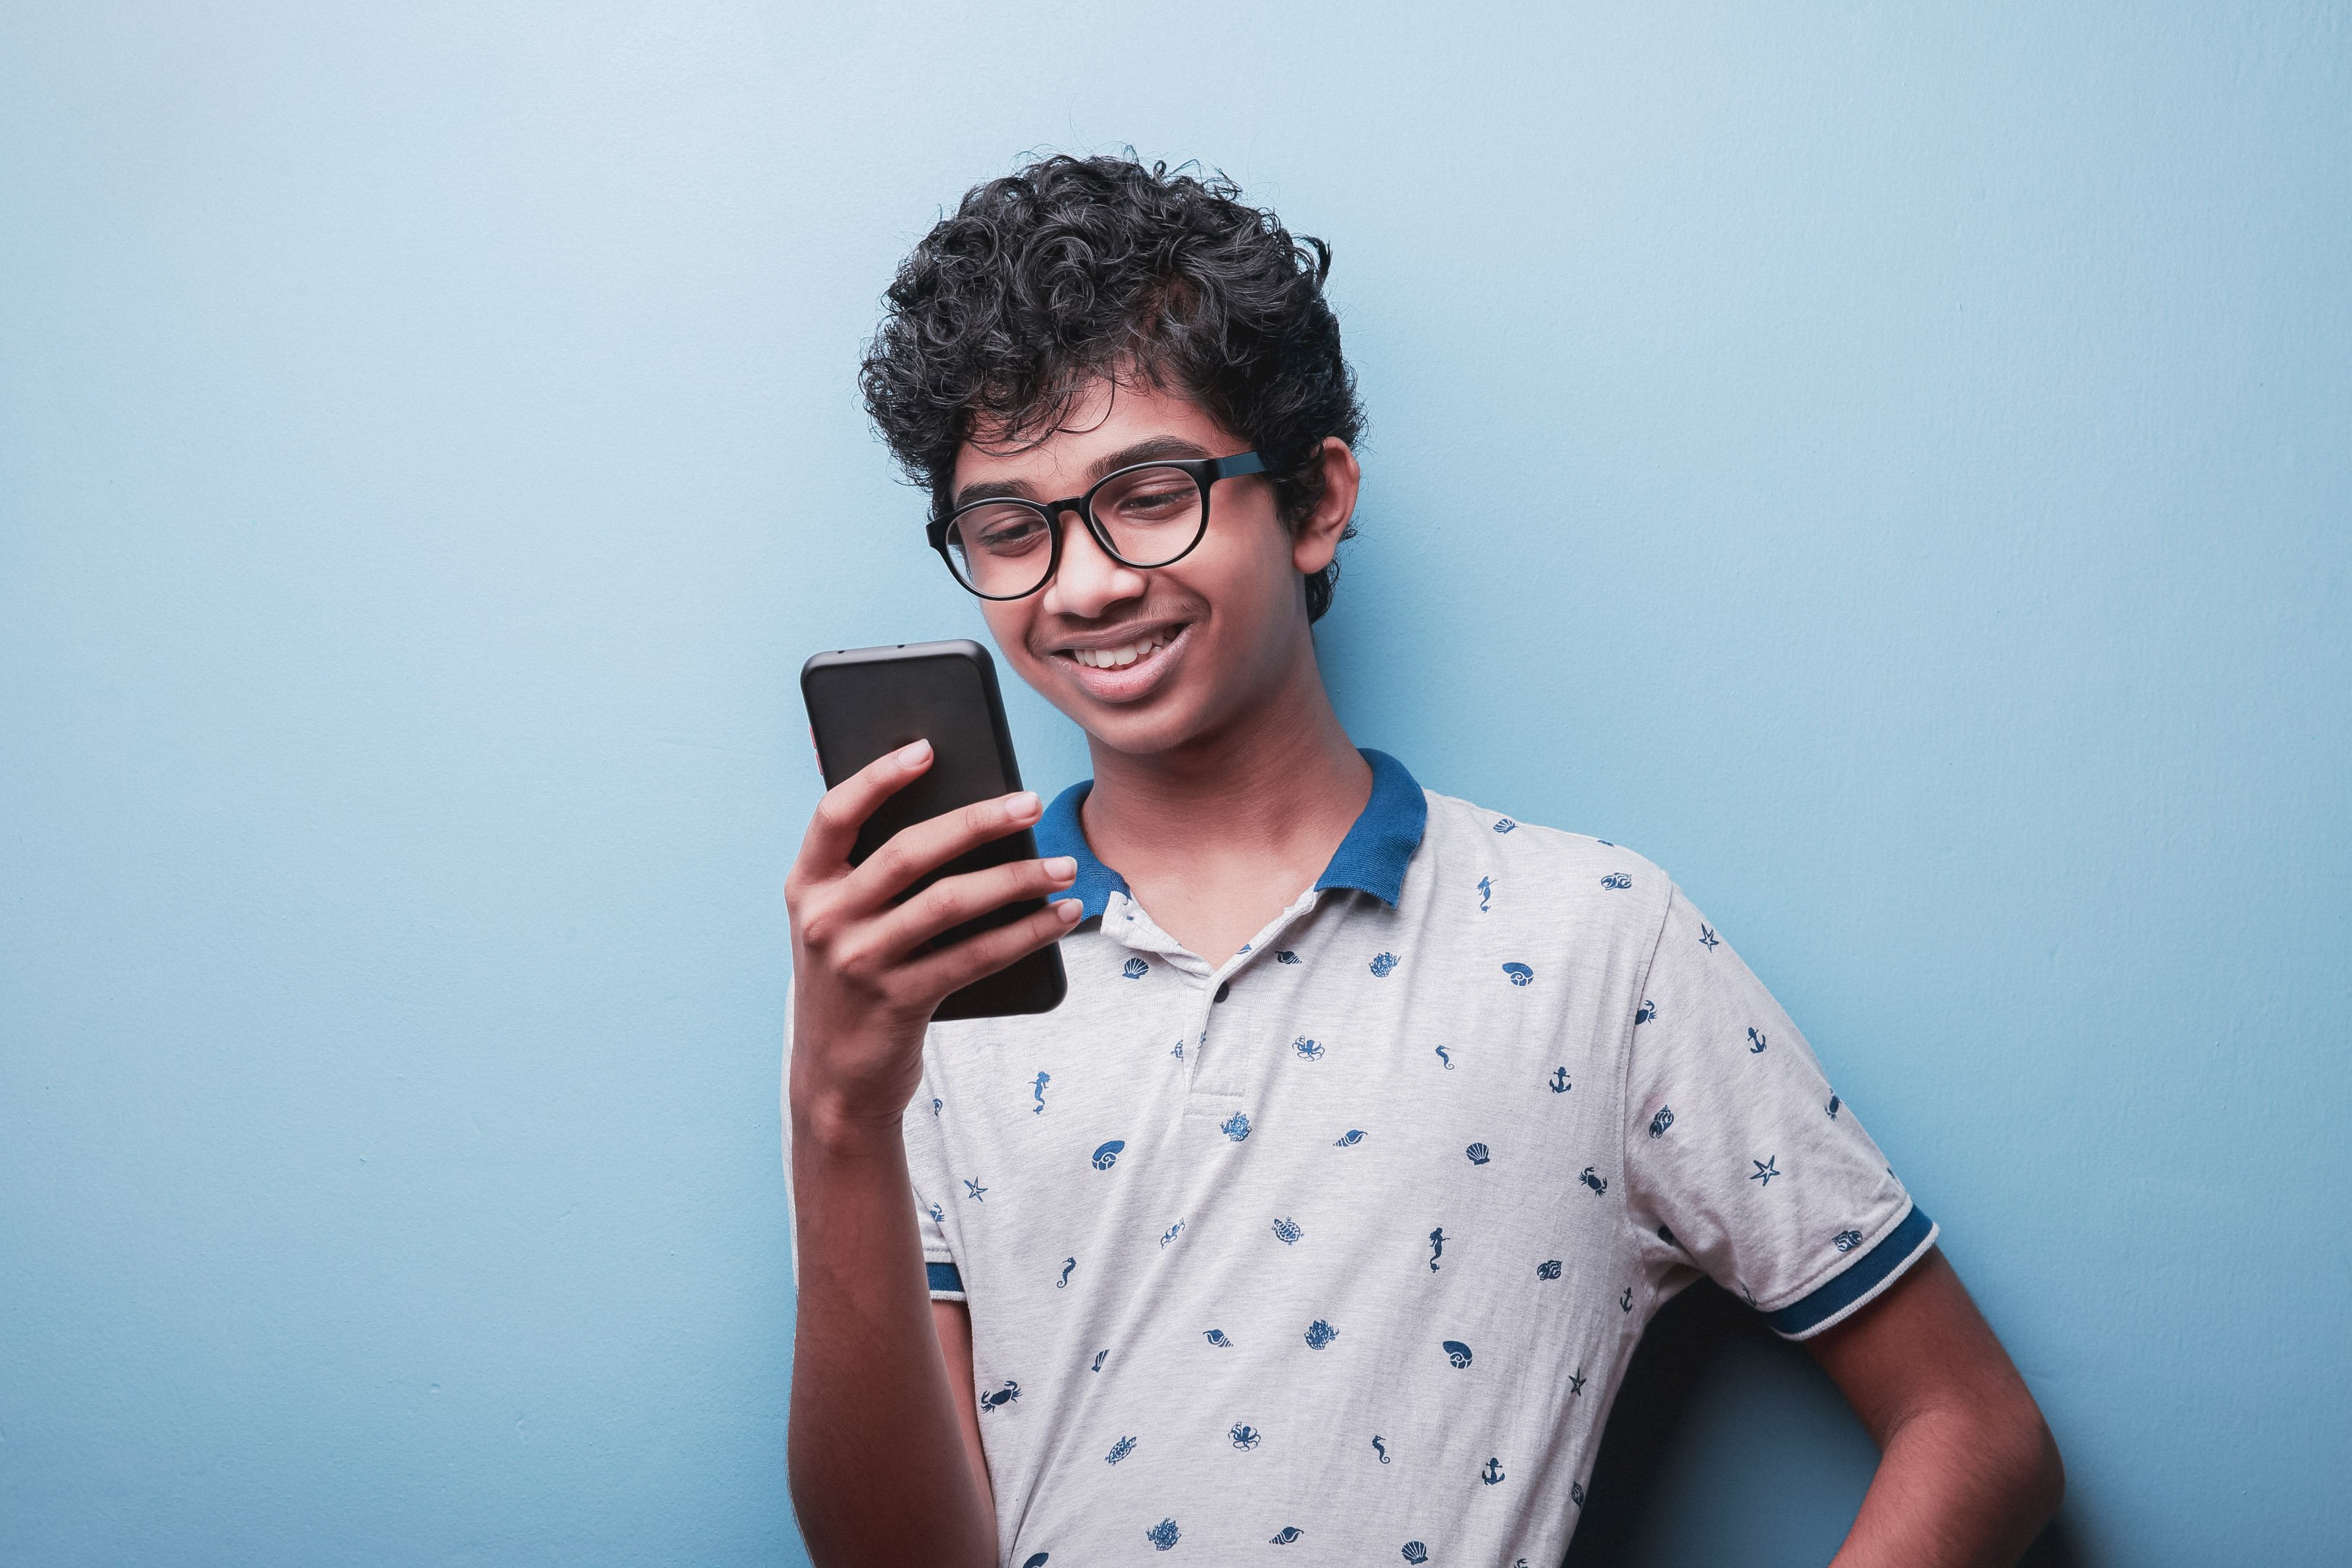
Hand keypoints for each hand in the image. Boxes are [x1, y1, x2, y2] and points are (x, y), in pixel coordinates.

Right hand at [786, 738, 1079, 1132]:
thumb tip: (963, 810)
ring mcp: (860, 962)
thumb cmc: (853, 977)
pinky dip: (1026, 932)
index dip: (879, 777)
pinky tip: (1061, 916)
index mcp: (807, 884)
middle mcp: (826, 919)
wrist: (836, 1077)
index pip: (836, 813)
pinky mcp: (900, 1001)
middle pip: (908, 851)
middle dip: (977, 821)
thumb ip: (875, 871)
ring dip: (1016, 879)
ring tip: (1063, 865)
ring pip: (950, 902)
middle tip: (1030, 802)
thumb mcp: (843, 920)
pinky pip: (976, 955)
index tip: (928, 749)